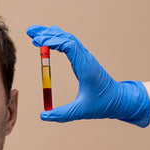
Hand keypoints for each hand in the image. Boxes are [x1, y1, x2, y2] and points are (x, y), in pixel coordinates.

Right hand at [26, 25, 149, 126]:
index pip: (69, 45)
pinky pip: (69, 44)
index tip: (37, 42)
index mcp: (85, 67)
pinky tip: (47, 42)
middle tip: (30, 32)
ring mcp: (85, 58)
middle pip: (66, 37)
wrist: (120, 100)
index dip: (52, 41)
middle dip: (47, 33)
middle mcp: (85, 58)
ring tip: (34, 34)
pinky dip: (57, 40)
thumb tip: (43, 116)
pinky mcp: (84, 60)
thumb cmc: (103, 105)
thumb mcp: (81, 111)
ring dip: (51, 34)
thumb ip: (62, 114)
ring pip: (67, 39)